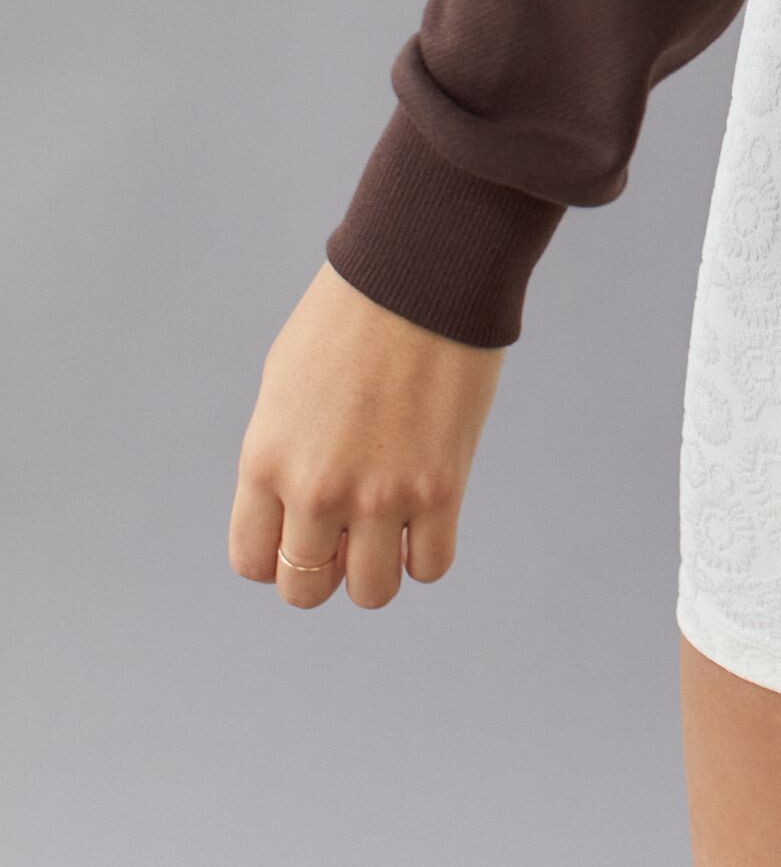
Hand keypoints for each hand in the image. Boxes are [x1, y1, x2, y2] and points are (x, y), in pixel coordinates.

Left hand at [230, 259, 504, 611]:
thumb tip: (295, 507)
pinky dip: (427, 552)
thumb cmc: (351, 317)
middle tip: (349, 530)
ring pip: (372, 592)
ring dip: (378, 569)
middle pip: (306, 590)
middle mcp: (315, 489)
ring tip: (391, 525)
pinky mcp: (440, 488)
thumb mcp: (284, 386)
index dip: (279, 554)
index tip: (305, 528)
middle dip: (325, 569)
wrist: (420, 273)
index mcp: (265, 460)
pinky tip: (429, 513)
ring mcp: (379, 495)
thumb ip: (281, 453)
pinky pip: (431, 566)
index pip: (253, 562)